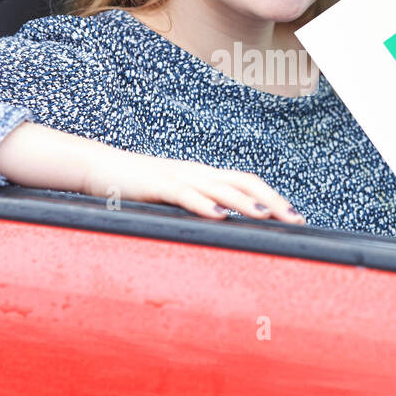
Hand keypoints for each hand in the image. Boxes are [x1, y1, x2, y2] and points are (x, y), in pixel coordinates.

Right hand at [82, 146, 306, 224]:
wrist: (99, 167)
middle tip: (295, 221)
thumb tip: (222, 228)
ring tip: (267, 217)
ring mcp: (178, 176)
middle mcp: (198, 172)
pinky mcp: (157, 185)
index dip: (273, 197)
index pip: (247, 182)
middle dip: (273, 200)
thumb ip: (196, 207)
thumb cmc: (138, 187)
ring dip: (245, 202)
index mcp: (205, 176)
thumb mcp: (174, 197)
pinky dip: (203, 204)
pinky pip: (184, 194)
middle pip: (244, 181)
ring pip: (220, 186)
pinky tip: (218, 216)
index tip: (294, 217)